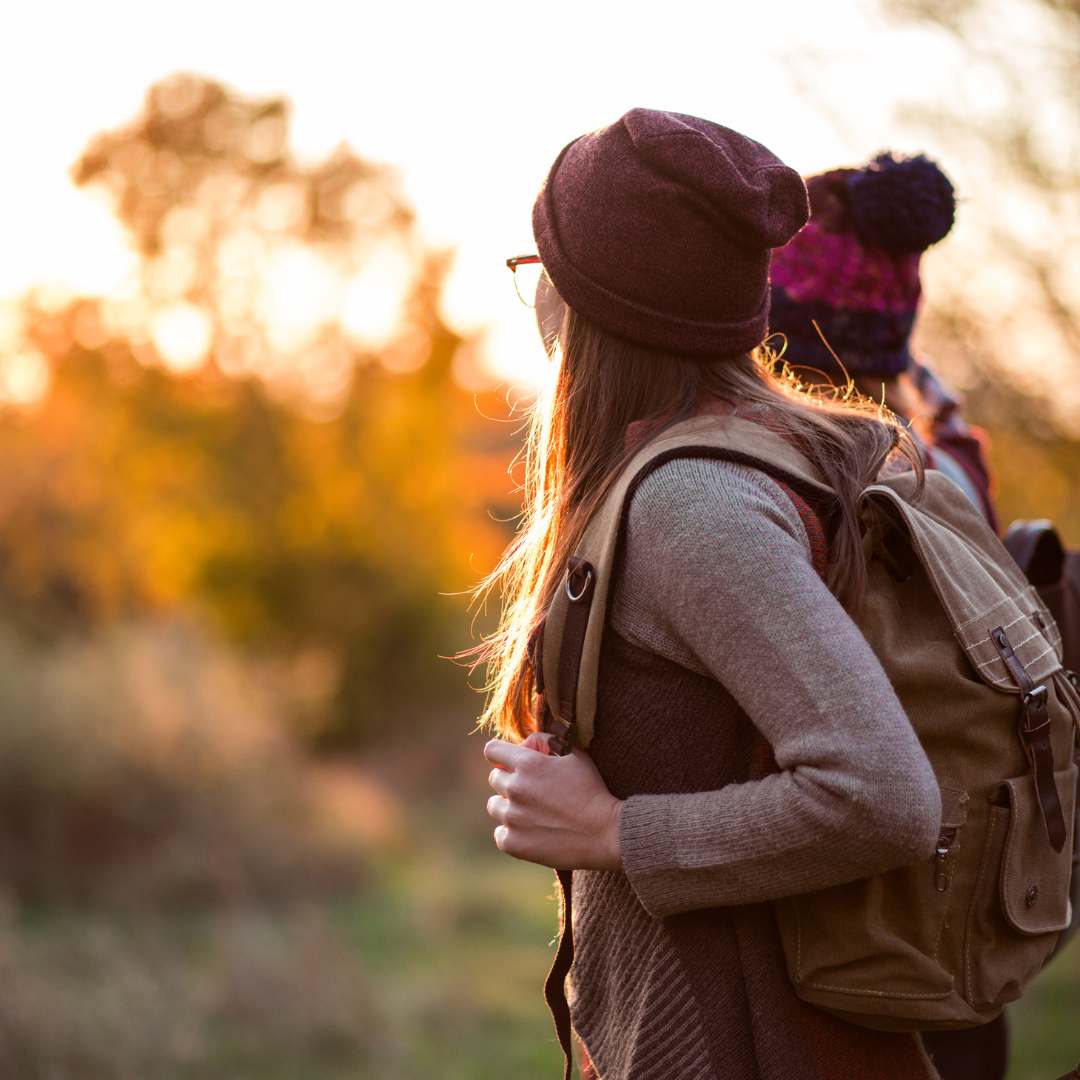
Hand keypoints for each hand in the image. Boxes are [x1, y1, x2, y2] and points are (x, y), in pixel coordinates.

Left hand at [483, 734, 623, 871]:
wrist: (605, 833)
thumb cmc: (592, 790)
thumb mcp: (576, 755)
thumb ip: (548, 741)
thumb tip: (528, 742)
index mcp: (527, 764)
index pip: (492, 750)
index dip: (501, 754)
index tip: (510, 762)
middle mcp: (515, 789)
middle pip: (495, 778)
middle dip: (510, 780)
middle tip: (532, 790)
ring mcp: (512, 818)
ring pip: (494, 806)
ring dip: (508, 806)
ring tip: (532, 812)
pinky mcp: (513, 843)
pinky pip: (500, 833)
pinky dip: (512, 832)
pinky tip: (531, 831)